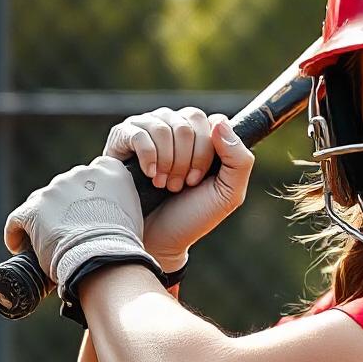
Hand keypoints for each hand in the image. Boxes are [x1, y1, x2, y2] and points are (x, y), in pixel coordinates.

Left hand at [4, 156, 160, 299]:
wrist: (104, 257)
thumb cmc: (123, 243)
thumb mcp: (133, 211)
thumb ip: (120, 200)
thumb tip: (109, 210)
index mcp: (109, 169)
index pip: (94, 175)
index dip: (90, 195)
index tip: (89, 212)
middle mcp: (79, 173)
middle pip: (66, 187)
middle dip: (66, 207)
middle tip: (70, 231)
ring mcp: (53, 190)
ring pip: (42, 203)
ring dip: (44, 219)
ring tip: (47, 243)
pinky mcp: (32, 209)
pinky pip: (18, 220)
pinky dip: (17, 233)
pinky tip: (20, 247)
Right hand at [103, 107, 254, 269]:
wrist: (157, 239)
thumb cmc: (192, 215)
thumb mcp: (228, 193)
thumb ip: (239, 159)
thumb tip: (219, 123)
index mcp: (203, 136)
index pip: (213, 122)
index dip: (207, 153)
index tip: (197, 180)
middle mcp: (176, 126)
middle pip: (189, 122)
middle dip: (187, 160)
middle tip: (179, 185)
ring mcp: (149, 128)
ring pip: (165, 127)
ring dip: (167, 162)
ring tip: (163, 184)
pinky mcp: (123, 136)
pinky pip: (139, 132)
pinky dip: (148, 156)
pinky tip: (149, 175)